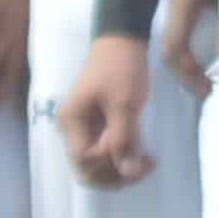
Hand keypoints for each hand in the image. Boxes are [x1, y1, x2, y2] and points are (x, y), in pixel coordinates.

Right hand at [61, 34, 158, 187]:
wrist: (122, 42)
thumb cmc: (121, 68)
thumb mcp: (125, 103)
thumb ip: (124, 138)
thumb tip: (127, 173)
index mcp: (71, 121)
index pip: (84, 159)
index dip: (109, 161)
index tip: (133, 146)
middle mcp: (72, 129)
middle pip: (87, 169)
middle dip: (115, 175)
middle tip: (145, 166)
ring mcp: (84, 129)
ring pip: (97, 165)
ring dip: (120, 171)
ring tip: (146, 163)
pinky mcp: (97, 127)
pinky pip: (105, 153)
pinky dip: (122, 159)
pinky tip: (143, 156)